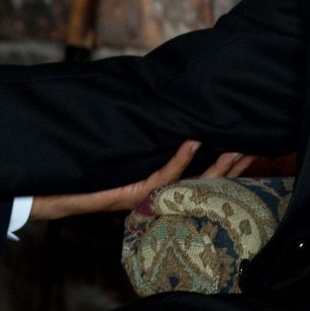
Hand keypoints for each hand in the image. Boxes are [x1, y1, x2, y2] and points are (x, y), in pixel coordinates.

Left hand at [28, 140, 254, 221]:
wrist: (53, 191)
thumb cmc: (86, 171)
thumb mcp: (124, 152)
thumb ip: (148, 139)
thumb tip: (169, 115)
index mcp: (160, 186)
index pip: (204, 175)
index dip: (228, 162)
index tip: (248, 144)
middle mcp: (158, 195)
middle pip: (207, 181)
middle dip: (233, 165)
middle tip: (256, 145)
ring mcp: (146, 196)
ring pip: (192, 181)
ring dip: (215, 163)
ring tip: (235, 145)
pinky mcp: (130, 193)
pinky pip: (161, 176)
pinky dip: (177, 160)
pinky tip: (189, 141)